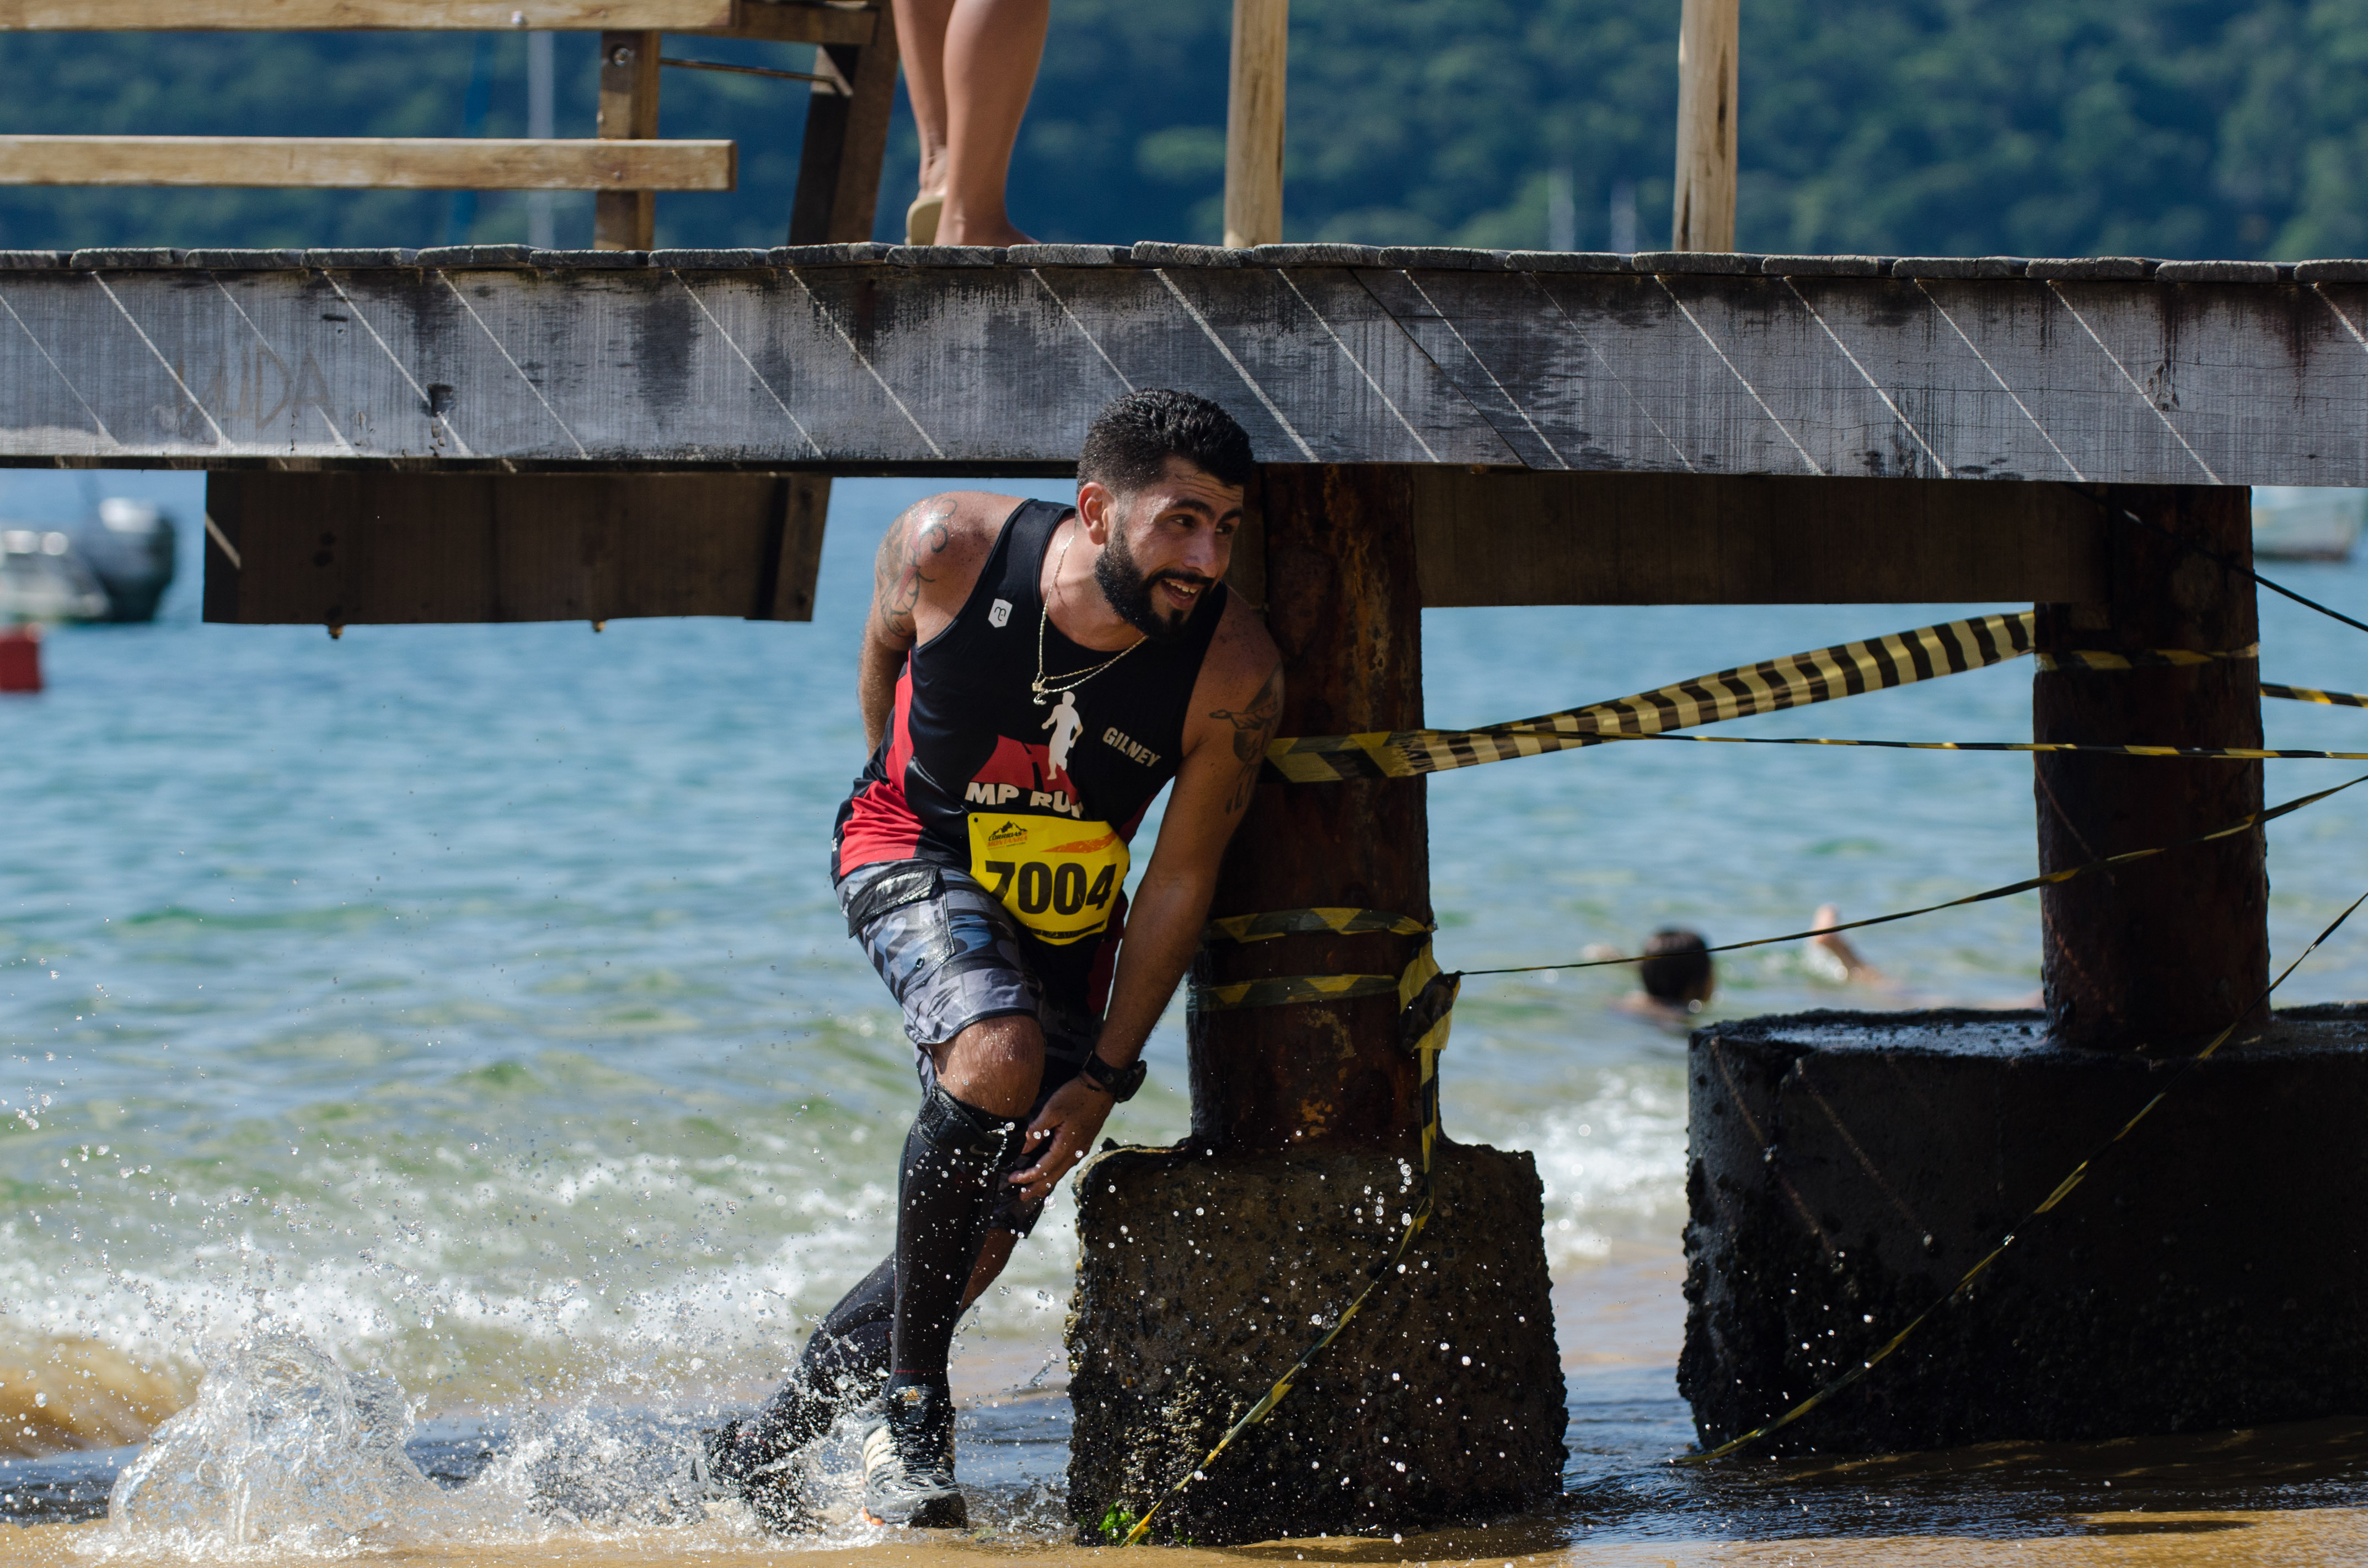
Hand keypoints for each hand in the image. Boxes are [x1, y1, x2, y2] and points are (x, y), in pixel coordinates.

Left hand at [1006, 1077, 1114, 1203]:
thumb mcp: (1052, 1109)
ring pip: (1061, 1172)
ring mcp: (1081, 1149)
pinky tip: (1051, 1173)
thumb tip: (1021, 1149)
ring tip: (1034, 1190)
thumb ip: (1036, 1131)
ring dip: (1046, 1183)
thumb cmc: (1075, 1096)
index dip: (1027, 1177)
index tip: (1012, 1179)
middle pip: (1053, 1177)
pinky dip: (1055, 1173)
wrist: (1101, 1087)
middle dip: (1036, 1188)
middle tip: (1021, 1197)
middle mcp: (1076, 1152)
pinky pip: (1066, 1165)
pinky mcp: (1083, 1143)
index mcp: (1066, 1146)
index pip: (1043, 1169)